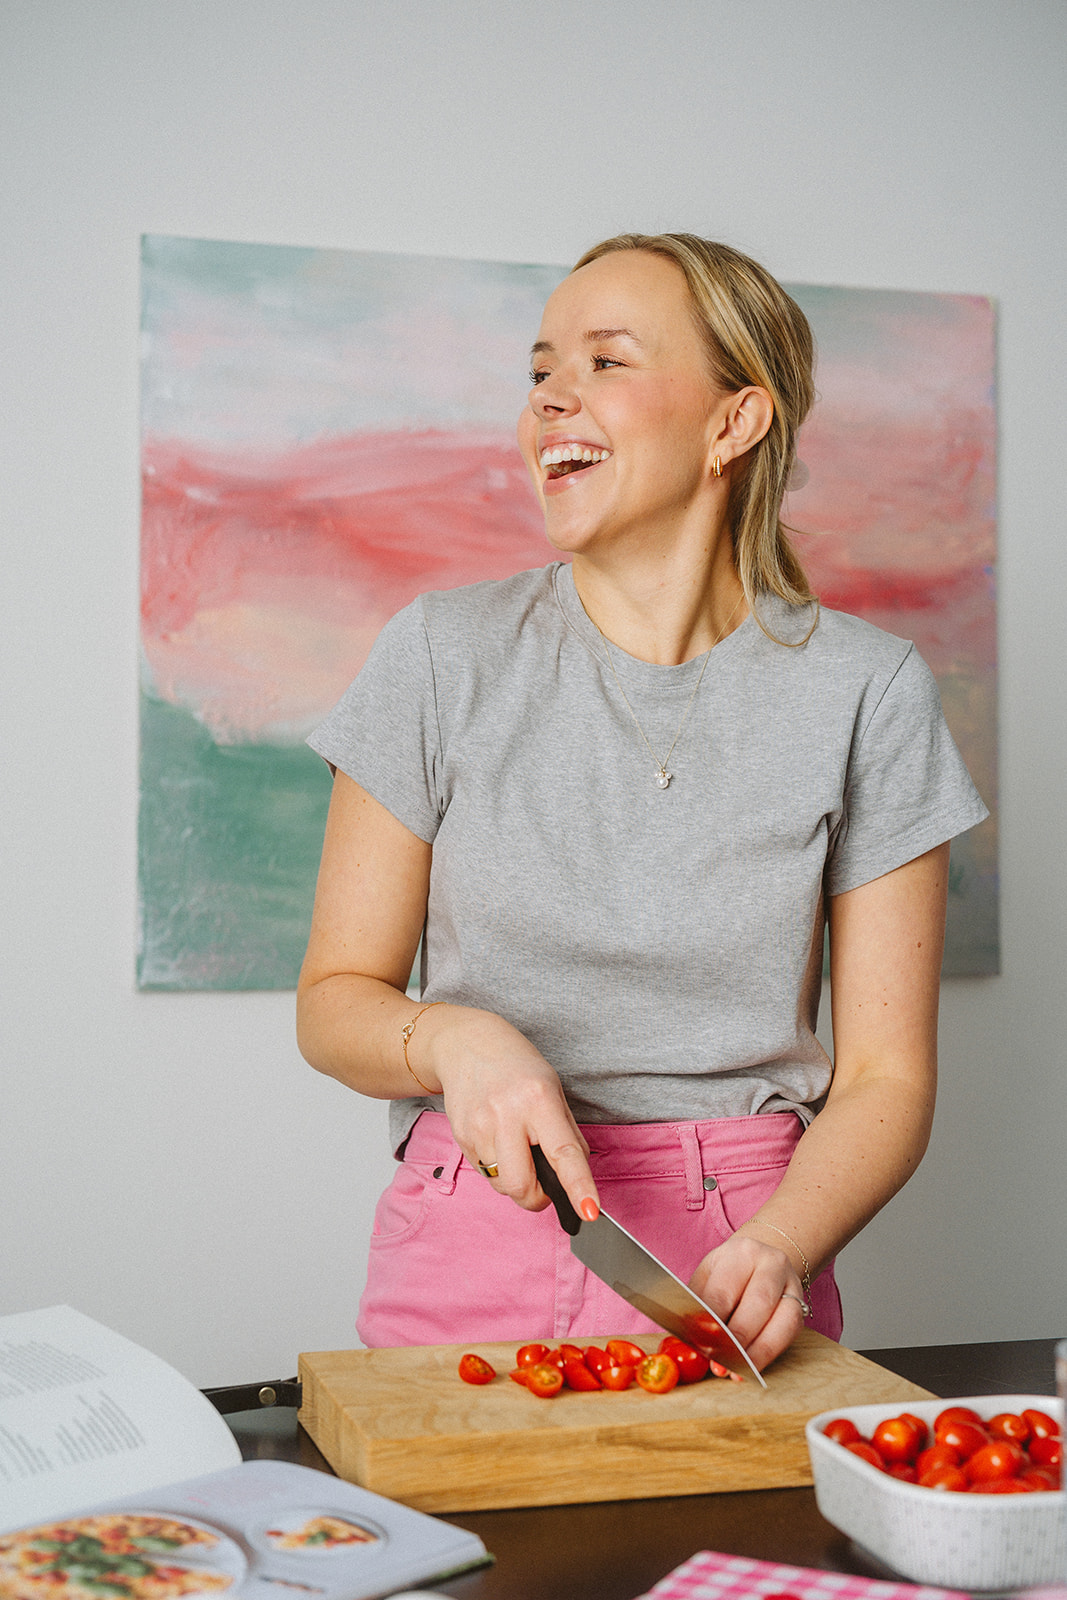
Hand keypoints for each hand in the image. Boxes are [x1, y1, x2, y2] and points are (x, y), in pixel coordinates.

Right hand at [419, 1005, 599, 1220]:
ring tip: (516, 1150)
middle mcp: (507, 1115)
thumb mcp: (552, 1087)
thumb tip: (577, 1173)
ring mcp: (479, 1127)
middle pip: (521, 1186)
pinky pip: (484, 1173)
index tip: (589, 1211)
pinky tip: (497, 1140)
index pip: (563, 1153)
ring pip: (501, 1185)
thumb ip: (566, 1131)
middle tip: (544, 1184)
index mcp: (539, 1100)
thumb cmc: (515, 1065)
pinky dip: (496, 1168)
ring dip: (515, 1181)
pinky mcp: (460, 1137)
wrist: (465, 1044)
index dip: (578, 1186)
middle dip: (536, 1197)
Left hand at [688, 1231, 805, 1371]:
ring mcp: (792, 1285)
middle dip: (735, 1338)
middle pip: (757, 1304)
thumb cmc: (727, 1273)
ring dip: (755, 1351)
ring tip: (733, 1370)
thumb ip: (698, 1303)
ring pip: (781, 1321)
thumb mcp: (708, 1277)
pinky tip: (750, 1367)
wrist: (760, 1260)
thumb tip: (685, 1336)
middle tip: (717, 1362)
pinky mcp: (801, 1309)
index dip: (711, 1322)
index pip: (723, 1291)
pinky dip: (768, 1354)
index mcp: (742, 1252)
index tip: (698, 1344)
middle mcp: (772, 1263)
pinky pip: (789, 1335)